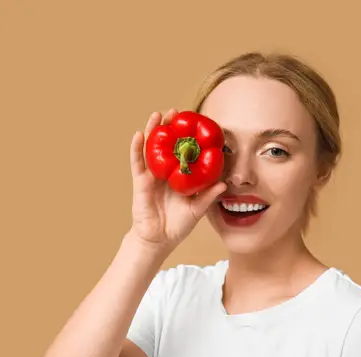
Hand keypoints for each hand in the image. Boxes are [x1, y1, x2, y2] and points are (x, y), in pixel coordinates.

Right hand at [128, 109, 225, 250]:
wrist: (159, 240)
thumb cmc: (178, 224)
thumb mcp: (197, 209)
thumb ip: (208, 196)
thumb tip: (224, 184)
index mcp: (179, 176)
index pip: (183, 152)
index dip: (186, 137)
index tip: (193, 122)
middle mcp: (165, 172)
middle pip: (166, 145)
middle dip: (170, 128)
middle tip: (175, 112)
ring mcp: (151, 175)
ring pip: (151, 148)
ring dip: (153, 131)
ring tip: (157, 115)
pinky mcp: (140, 182)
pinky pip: (137, 162)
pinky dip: (137, 148)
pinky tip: (139, 134)